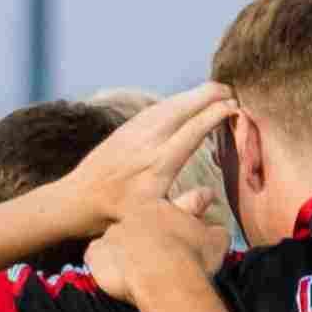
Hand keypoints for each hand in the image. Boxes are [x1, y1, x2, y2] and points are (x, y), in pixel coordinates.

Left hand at [66, 83, 242, 231]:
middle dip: (208, 95)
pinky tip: (185, 100)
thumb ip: (187, 208)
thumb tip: (211, 194)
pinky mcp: (125, 130)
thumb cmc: (117, 216)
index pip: (194, 130)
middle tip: (231, 90)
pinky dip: (175, 101)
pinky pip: (155, 109)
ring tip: (214, 90)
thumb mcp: (156, 220)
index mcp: (159, 165)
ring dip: (193, 94)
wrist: (77, 200)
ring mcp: (134, 133)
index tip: (234, 108)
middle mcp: (147, 143)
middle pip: (183, 108)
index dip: (216, 114)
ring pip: (168, 104)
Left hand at [84, 199, 228, 294]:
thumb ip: (217, 233)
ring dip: (120, 249)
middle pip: (134, 223)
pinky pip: (95, 257)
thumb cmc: (191, 256)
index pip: (161, 208)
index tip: (168, 229)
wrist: (163, 276)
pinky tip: (110, 272)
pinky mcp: (96, 255)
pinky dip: (101, 264)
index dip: (162, 219)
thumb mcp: (216, 241)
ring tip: (129, 268)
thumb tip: (220, 231)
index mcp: (159, 208)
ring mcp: (111, 235)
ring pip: (114, 239)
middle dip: (141, 235)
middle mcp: (131, 216)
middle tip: (151, 253)